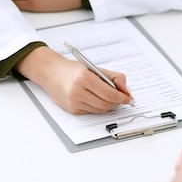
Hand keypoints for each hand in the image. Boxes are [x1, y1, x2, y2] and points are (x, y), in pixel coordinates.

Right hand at [15, 46, 133, 113]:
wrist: (51, 73)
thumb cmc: (74, 70)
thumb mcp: (95, 68)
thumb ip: (114, 78)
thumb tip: (127, 91)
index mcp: (85, 78)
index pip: (110, 94)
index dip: (122, 98)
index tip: (129, 99)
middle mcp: (77, 91)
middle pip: (106, 104)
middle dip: (117, 102)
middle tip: (121, 98)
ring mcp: (74, 102)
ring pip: (100, 110)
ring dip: (108, 105)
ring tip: (108, 97)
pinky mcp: (72, 110)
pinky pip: (92, 112)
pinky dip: (98, 107)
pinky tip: (95, 99)